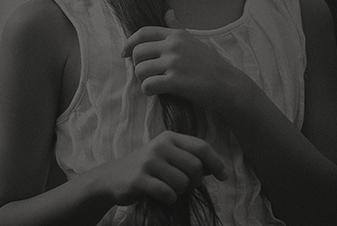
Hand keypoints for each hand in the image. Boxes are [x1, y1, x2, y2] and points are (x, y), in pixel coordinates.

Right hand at [96, 131, 227, 205]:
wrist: (114, 177)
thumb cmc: (149, 168)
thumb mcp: (168, 156)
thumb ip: (191, 158)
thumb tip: (220, 170)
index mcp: (169, 137)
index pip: (201, 147)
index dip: (216, 162)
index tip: (223, 176)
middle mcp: (159, 146)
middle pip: (195, 167)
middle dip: (195, 182)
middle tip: (185, 186)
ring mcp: (149, 162)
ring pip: (182, 182)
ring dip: (180, 192)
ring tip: (170, 189)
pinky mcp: (139, 179)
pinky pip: (168, 193)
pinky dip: (170, 199)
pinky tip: (162, 195)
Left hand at [121, 10, 240, 110]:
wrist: (229, 86)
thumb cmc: (210, 65)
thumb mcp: (193, 40)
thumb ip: (177, 27)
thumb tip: (168, 11)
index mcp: (176, 35)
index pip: (143, 33)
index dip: (129, 43)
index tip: (124, 53)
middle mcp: (173, 46)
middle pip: (138, 52)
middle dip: (137, 65)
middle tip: (147, 74)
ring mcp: (174, 63)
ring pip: (140, 70)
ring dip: (143, 80)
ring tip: (154, 84)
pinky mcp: (175, 81)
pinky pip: (147, 85)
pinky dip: (148, 90)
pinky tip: (157, 92)